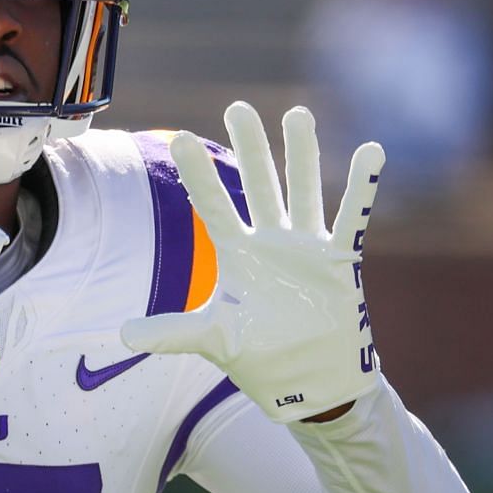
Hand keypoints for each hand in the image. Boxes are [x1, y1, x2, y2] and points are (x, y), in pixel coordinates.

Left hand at [120, 101, 383, 421]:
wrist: (310, 384)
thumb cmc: (262, 359)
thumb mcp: (216, 340)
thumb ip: (174, 332)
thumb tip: (122, 335)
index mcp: (238, 255)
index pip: (214, 206)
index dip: (199, 174)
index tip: (180, 137)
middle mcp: (271, 242)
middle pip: (259, 185)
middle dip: (250, 147)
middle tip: (237, 108)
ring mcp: (307, 247)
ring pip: (304, 190)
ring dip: (302, 154)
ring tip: (297, 113)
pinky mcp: (340, 260)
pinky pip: (353, 217)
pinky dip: (362, 187)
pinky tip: (371, 152)